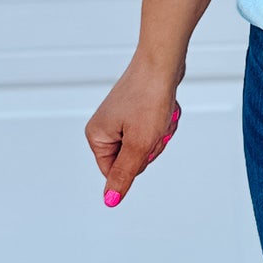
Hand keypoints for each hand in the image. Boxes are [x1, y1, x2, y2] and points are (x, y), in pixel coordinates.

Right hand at [85, 53, 185, 206]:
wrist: (162, 62)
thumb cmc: (148, 97)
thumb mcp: (138, 144)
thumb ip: (124, 175)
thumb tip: (110, 200)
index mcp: (97, 136)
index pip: (115, 172)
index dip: (137, 163)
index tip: (143, 143)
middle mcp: (106, 127)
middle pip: (134, 158)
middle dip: (151, 145)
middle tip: (154, 126)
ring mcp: (122, 117)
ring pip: (148, 143)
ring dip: (160, 131)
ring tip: (160, 113)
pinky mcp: (138, 109)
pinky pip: (155, 128)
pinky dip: (164, 120)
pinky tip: (165, 106)